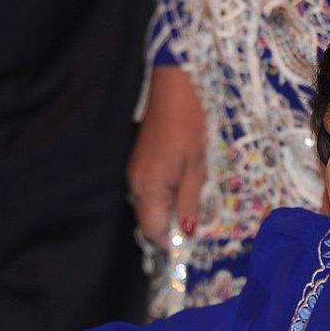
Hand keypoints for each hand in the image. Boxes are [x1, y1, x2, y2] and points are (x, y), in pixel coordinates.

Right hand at [127, 66, 205, 246]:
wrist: (170, 90)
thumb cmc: (187, 125)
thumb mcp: (196, 167)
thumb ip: (189, 202)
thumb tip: (187, 232)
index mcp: (149, 187)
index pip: (153, 231)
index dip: (171, 241)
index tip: (189, 241)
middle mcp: (134, 184)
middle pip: (149, 221)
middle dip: (171, 225)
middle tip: (194, 215)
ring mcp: (132, 173)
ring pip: (149, 207)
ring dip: (168, 209)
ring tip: (189, 191)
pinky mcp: (136, 164)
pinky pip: (148, 191)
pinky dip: (163, 195)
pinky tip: (179, 180)